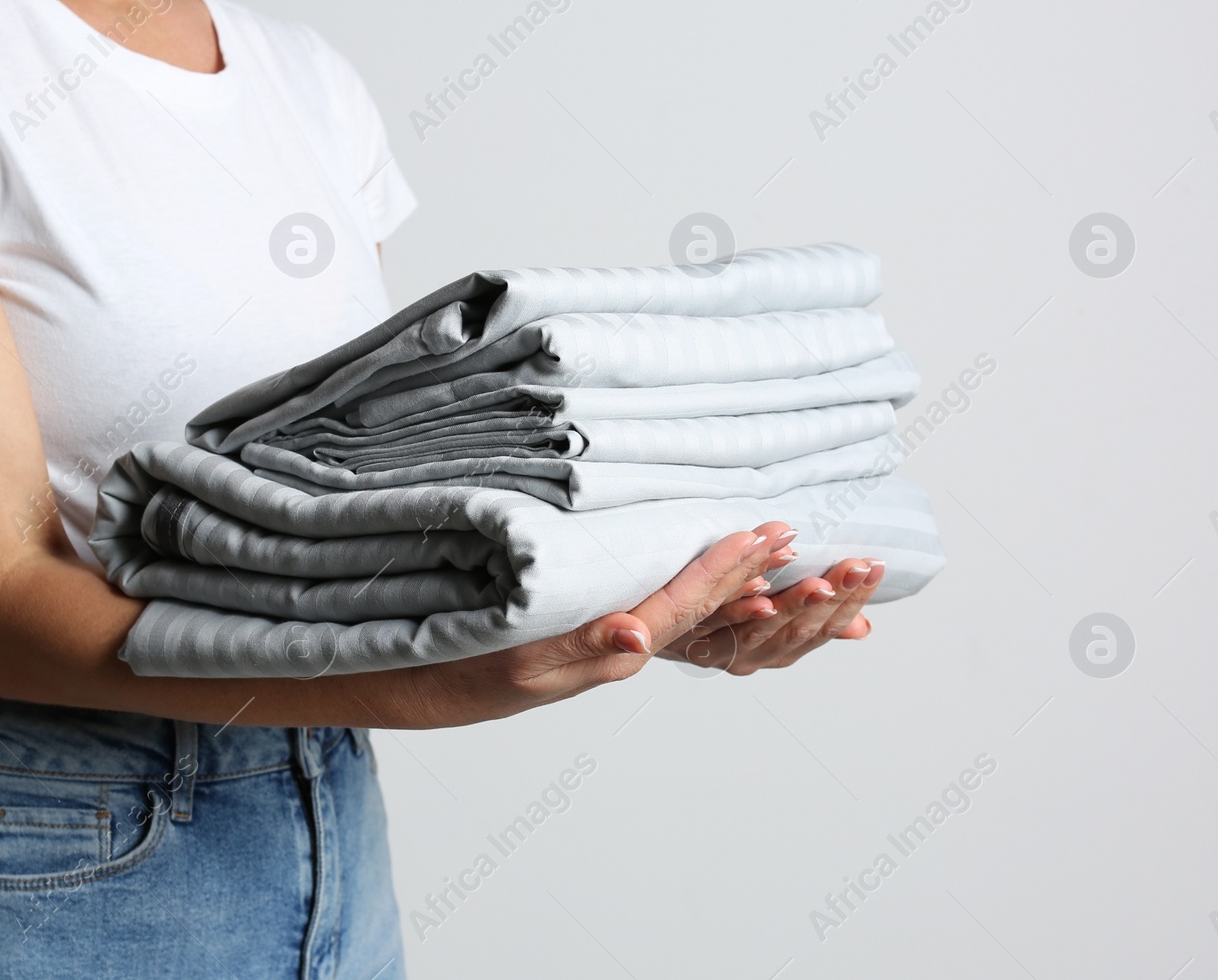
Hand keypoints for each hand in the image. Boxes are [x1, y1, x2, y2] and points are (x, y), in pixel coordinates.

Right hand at [386, 523, 797, 727]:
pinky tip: (714, 575)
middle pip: (700, 608)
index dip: (727, 567)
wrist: (423, 686)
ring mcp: (608, 641)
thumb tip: (640, 635)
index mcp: (611, 651)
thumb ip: (582, 647)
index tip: (764, 533)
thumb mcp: (519, 661)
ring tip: (776, 552)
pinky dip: (696, 588)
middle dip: (750, 571)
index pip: (684, 604)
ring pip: (687, 610)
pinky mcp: (592, 630)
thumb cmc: (461, 671)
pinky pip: (660, 608)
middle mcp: (621, 647)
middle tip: (793, 532)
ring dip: (734, 581)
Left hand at [656, 551, 883, 674]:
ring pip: (759, 628)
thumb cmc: (705, 622)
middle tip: (856, 566)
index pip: (819, 627)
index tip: (873, 568)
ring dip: (791, 604)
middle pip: (794, 629)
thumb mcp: (767, 622)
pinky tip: (763, 595)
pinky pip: (713, 622)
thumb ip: (812, 620)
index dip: (848, 601)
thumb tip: (865, 629)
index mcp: (771, 651)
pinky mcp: (678, 639)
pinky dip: (740, 610)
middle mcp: (746, 656)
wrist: (631, 643)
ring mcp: (714, 650)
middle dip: (829, 599)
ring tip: (819, 582)